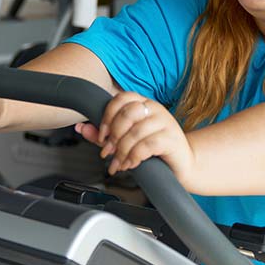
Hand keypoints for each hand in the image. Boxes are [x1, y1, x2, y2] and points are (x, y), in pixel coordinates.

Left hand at [75, 92, 194, 182]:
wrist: (182, 165)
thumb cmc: (155, 151)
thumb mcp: (125, 141)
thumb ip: (105, 134)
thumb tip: (81, 128)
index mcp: (144, 103)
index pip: (121, 98)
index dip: (107, 116)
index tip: (102, 136)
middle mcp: (155, 109)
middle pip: (127, 113)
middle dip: (113, 136)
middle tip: (108, 152)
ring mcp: (166, 122)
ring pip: (135, 132)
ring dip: (122, 151)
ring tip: (119, 163)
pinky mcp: (172, 139)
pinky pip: (147, 145)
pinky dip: (134, 157)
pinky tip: (131, 164)